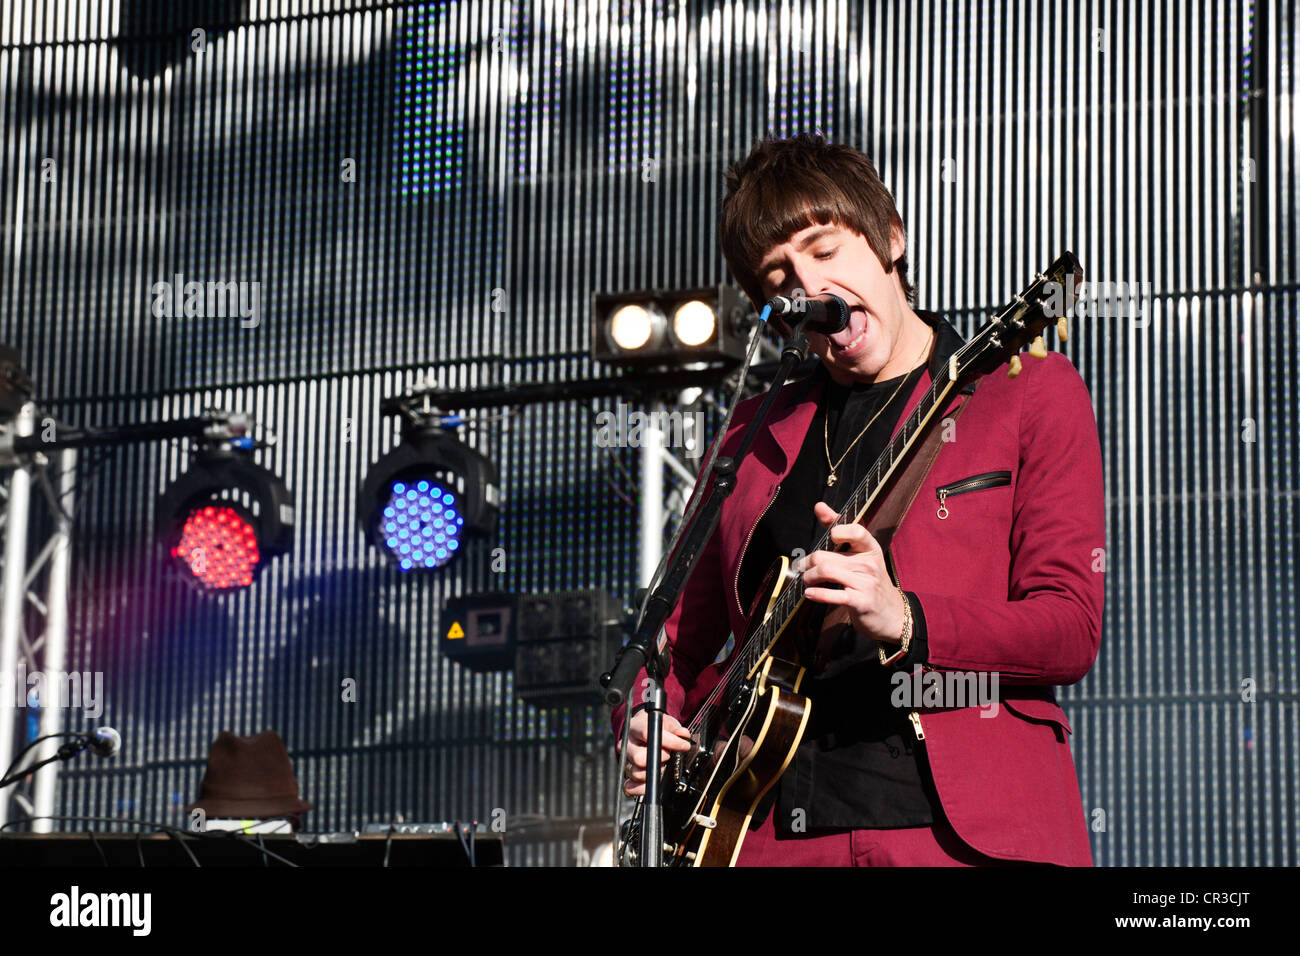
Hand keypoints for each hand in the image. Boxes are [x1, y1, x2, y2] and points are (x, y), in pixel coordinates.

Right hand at [623, 709, 692, 795]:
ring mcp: (627, 760)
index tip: (683, 745)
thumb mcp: (667, 723)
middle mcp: (628, 744)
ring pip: (635, 773)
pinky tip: (654, 783)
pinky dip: (642, 789)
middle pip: (638, 757)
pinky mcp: (627, 775)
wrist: (644, 731)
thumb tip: (683, 735)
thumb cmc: (656, 728)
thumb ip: (676, 729)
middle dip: (659, 759)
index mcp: (635, 727)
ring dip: (654, 773)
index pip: (647, 734)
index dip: (668, 741)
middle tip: (668, 756)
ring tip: (663, 765)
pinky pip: (629, 787)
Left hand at [794, 502, 906, 644]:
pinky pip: (833, 594)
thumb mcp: (861, 555)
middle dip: (808, 563)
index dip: (838, 531)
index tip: (829, 537)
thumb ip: (840, 531)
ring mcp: (866, 583)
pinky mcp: (861, 601)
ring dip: (808, 578)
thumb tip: (819, 506)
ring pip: (825, 572)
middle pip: (826, 556)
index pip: (856, 531)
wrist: (890, 613)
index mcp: (870, 548)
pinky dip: (817, 594)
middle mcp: (869, 564)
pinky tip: (810, 594)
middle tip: (803, 568)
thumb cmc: (869, 580)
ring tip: (807, 581)